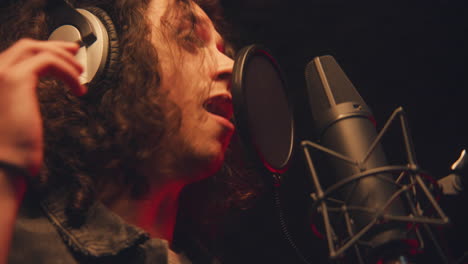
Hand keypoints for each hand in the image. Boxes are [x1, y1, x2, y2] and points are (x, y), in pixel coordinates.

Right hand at [0, 38, 85, 175]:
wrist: (3, 166)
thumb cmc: (11, 150)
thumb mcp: (16, 118)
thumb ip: (21, 99)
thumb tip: (34, 91)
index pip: (18, 55)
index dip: (43, 51)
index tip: (64, 55)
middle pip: (27, 46)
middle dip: (55, 47)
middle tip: (75, 54)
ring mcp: (0, 73)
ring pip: (38, 50)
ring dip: (65, 59)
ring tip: (80, 74)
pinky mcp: (15, 79)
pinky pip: (49, 61)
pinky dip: (67, 70)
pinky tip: (77, 87)